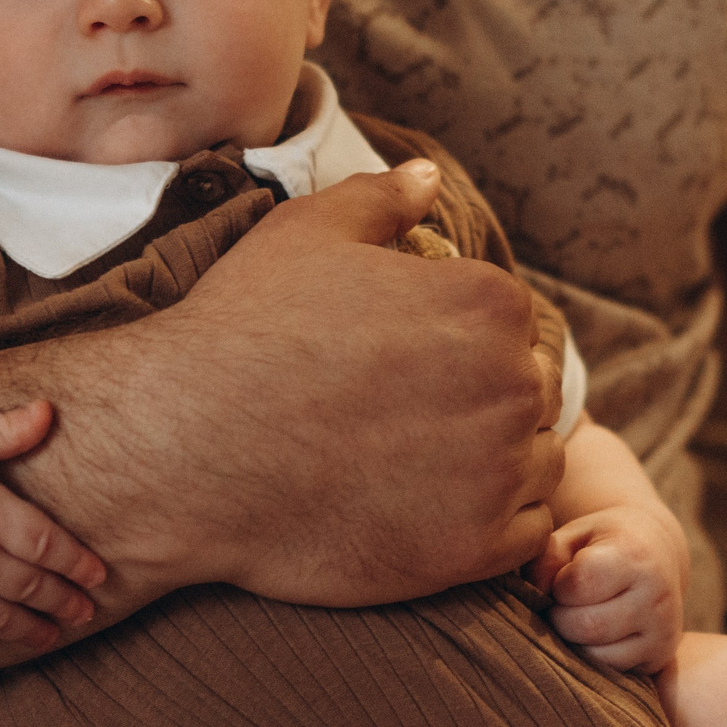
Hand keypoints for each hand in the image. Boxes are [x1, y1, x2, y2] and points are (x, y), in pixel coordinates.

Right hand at [0, 400, 106, 649]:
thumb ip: (5, 430)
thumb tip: (48, 411)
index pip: (48, 546)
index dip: (78, 564)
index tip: (99, 575)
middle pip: (32, 586)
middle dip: (65, 601)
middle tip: (87, 611)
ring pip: (1, 617)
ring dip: (34, 628)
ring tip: (56, 634)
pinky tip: (4, 637)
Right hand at [114, 159, 566, 605]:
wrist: (189, 449)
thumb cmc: (244, 331)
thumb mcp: (305, 234)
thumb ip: (382, 200)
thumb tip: (427, 178)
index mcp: (488, 302)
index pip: (512, 322)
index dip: (460, 341)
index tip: (408, 363)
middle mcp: (513, 384)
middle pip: (530, 391)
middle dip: (483, 399)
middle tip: (404, 417)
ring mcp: (499, 471)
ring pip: (537, 462)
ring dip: (496, 462)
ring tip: (415, 464)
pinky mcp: (474, 549)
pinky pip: (524, 533)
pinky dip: (490, 524)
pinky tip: (426, 510)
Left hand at [526, 503, 688, 673]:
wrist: (656, 552)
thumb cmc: (602, 544)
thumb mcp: (572, 537)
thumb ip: (546, 561)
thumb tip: (537, 599)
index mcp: (634, 554)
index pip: (581, 583)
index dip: (559, 585)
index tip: (563, 579)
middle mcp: (657, 593)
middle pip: (586, 625)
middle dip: (560, 618)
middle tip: (562, 605)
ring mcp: (663, 629)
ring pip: (597, 654)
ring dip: (574, 641)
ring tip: (579, 617)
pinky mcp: (661, 655)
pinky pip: (611, 669)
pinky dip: (592, 657)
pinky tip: (595, 634)